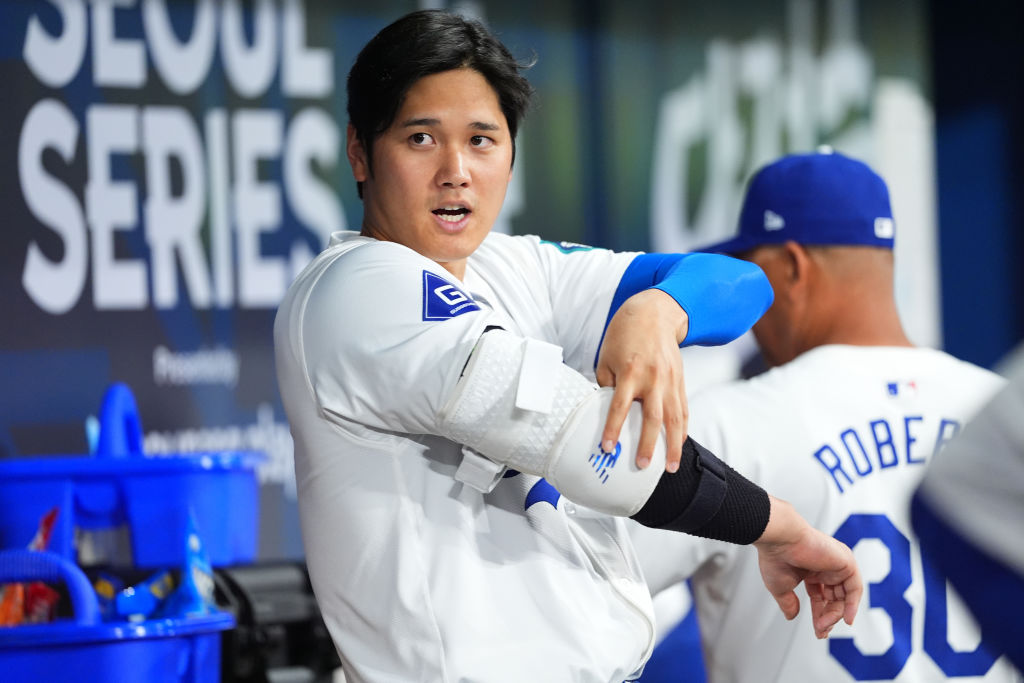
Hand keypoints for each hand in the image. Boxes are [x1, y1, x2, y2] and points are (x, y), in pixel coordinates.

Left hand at [595, 289, 688, 472]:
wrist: (655, 314)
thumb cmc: (625, 336)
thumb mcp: (607, 358)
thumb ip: (608, 385)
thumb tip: (606, 411)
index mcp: (630, 371)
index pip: (620, 406)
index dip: (613, 429)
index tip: (608, 448)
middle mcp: (653, 378)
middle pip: (652, 417)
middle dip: (648, 444)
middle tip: (642, 465)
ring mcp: (670, 381)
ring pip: (675, 418)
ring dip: (673, 445)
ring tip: (670, 466)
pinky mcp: (681, 381)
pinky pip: (683, 410)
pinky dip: (682, 430)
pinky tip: (679, 446)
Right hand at [753, 496, 861, 637]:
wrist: (780, 539)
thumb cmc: (776, 556)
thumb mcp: (781, 587)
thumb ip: (788, 603)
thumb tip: (791, 616)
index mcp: (811, 569)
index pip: (821, 596)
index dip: (820, 614)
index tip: (818, 630)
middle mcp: (826, 566)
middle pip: (834, 598)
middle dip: (828, 617)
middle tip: (821, 630)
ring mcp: (837, 564)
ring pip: (844, 596)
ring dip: (835, 614)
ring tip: (824, 625)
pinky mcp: (845, 562)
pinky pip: (854, 588)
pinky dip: (852, 605)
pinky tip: (846, 618)